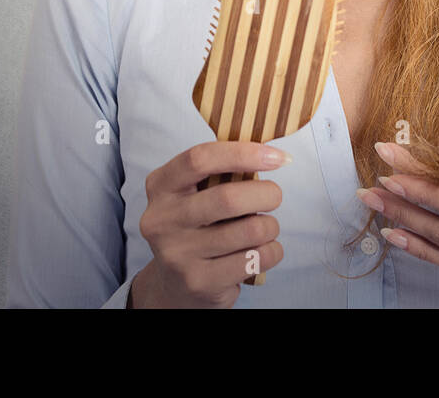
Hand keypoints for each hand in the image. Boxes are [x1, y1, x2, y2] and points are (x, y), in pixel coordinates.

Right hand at [129, 141, 287, 307]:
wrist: (176, 284)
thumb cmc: (198, 225)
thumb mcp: (195, 193)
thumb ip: (222, 171)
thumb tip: (271, 153)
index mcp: (161, 186)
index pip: (200, 159)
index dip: (243, 153)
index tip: (277, 157)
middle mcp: (162, 219)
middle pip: (228, 198)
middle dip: (267, 193)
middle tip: (274, 196)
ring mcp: (178, 254)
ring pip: (250, 230)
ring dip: (270, 226)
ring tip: (264, 228)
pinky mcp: (199, 282)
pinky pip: (256, 258)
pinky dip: (272, 250)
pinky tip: (261, 250)